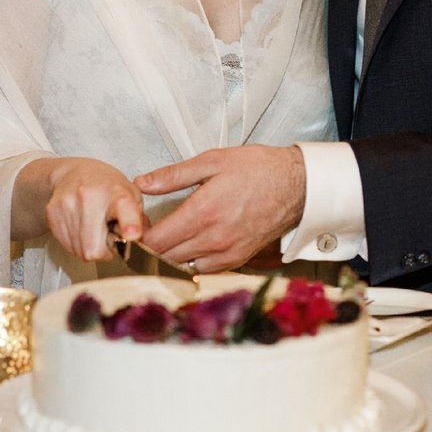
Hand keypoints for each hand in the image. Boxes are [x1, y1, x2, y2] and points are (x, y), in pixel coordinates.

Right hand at [44, 158, 146, 262]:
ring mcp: (67, 205)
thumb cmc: (105, 185)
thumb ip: (139, 220)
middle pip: (95, 249)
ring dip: (90, 247)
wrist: (72, 174)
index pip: (124, 209)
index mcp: (116, 192)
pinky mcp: (52, 214)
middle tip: (107, 236)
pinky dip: (76, 243)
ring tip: (93, 227)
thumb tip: (140, 244)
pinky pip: (68, 247)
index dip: (129, 224)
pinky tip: (80, 227)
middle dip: (104, 250)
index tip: (133, 234)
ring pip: (81, 251)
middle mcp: (89, 197)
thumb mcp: (131, 195)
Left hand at [134, 145, 306, 274]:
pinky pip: (204, 270)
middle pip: (166, 257)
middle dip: (150, 247)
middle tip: (144, 232)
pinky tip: (190, 246)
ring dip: (170, 257)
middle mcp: (214, 238)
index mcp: (203, 212)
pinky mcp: (238, 260)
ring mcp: (227, 253)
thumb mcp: (211, 161)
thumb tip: (141, 184)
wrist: (297, 185)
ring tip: (166, 239)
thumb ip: (172, 176)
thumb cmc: (257, 169)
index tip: (134, 226)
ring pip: (183, 267)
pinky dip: (191, 261)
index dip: (139, 236)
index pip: (157, 240)